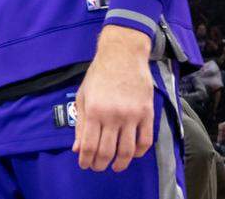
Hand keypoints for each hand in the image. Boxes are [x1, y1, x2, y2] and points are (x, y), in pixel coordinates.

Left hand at [73, 25, 153, 171]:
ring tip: (115, 167)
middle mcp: (113, 115)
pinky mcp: (147, 113)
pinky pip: (146, 141)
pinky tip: (133, 154)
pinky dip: (140, 152)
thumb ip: (80, 124)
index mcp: (94, 111)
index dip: (87, 160)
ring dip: (121, 163)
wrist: (122, 55)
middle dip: (101, 164)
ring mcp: (132, 116)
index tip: (85, 165)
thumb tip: (77, 148)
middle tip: (98, 167)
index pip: (90, 145)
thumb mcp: (83, 96)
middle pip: (108, 151)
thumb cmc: (99, 75)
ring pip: (128, 151)